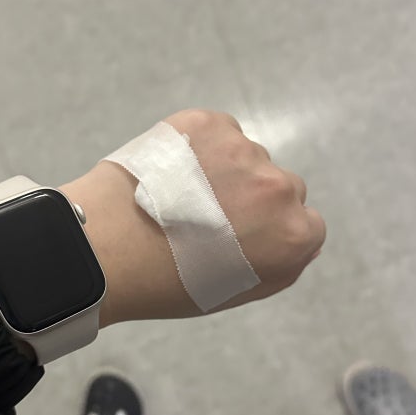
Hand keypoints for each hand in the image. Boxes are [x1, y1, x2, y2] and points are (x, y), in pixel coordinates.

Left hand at [61, 110, 325, 326]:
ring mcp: (244, 151)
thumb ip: (285, 263)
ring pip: (247, 158)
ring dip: (226, 171)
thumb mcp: (239, 291)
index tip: (240, 239)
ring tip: (181, 195)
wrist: (108, 247)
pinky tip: (172, 172)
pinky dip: (201, 147)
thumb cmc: (171, 282)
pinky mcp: (209, 123)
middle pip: (280, 187)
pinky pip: (218, 132)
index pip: (307, 223)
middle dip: (253, 199)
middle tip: (209, 218)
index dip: (271, 231)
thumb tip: (302, 238)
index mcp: (293, 234)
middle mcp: (279, 188)